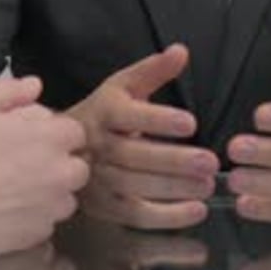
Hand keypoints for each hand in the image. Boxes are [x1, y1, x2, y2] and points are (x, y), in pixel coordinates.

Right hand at [0, 76, 89, 257]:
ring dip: (52, 193)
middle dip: (60, 165)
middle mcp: (61, 172)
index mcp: (51, 137)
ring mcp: (52, 206)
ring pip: (66, 198)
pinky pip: (48, 223)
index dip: (55, 134)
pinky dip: (36, 218)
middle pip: (77, 167)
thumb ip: (10, 91)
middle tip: (30, 165)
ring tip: (22, 190)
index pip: (75, 133)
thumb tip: (35, 85)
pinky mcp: (39, 234)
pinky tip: (13, 212)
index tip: (35, 139)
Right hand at [70, 44, 219, 229]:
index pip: (129, 115)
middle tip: (210, 162)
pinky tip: (197, 210)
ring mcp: (98, 180)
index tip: (191, 123)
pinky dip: (167, 218)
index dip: (159, 120)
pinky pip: (135, 216)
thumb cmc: (105, 112)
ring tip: (208, 185)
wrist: (60, 147)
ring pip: (134, 188)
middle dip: (173, 161)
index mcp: (104, 111)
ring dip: (173, 189)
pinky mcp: (104, 207)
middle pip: (133, 156)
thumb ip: (154, 70)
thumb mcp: (124, 85)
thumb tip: (181, 51)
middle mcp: (98, 146)